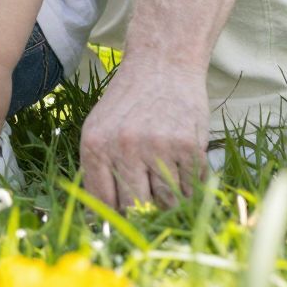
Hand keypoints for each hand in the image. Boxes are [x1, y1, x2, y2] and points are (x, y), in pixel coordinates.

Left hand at [79, 55, 209, 209]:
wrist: (162, 64)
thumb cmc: (129, 102)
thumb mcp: (100, 129)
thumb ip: (97, 170)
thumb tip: (98, 222)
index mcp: (95, 145)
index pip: (102, 203)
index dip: (115, 219)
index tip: (126, 223)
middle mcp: (123, 147)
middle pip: (135, 209)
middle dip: (145, 213)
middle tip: (152, 205)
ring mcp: (156, 147)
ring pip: (166, 202)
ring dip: (170, 199)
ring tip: (167, 176)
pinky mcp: (186, 146)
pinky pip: (191, 188)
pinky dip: (191, 185)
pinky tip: (183, 166)